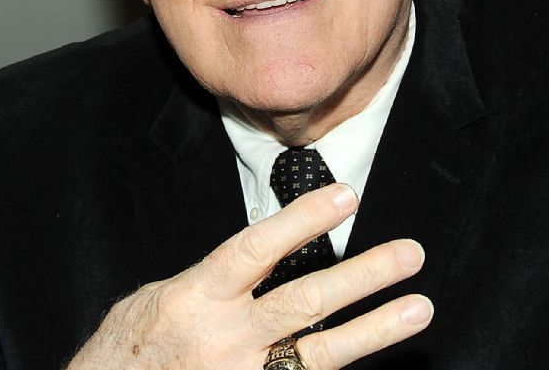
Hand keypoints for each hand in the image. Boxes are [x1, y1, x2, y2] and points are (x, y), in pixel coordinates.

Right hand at [66, 182, 432, 368]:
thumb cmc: (130, 349)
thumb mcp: (160, 300)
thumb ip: (214, 281)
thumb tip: (263, 256)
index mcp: (196, 299)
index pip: (257, 249)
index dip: (302, 221)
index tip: (346, 196)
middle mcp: (224, 340)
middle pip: (305, 302)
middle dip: (363, 276)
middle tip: (410, 255)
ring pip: (320, 354)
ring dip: (375, 330)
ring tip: (418, 308)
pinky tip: (379, 358)